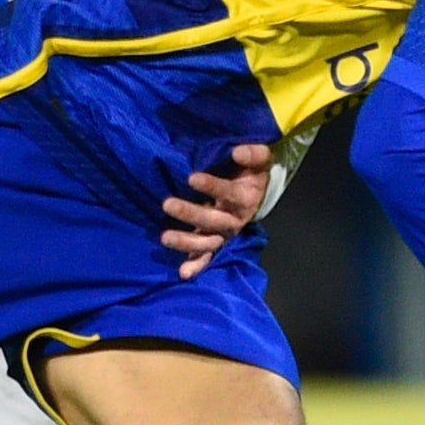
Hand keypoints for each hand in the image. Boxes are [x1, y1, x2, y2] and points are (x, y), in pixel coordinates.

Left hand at [162, 142, 273, 277]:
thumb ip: (254, 154)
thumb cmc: (252, 173)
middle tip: (167, 203)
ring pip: (207, 242)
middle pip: (213, 220)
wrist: (257, 191)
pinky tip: (182, 273)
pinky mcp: (216, 242)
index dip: (212, 187)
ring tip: (164, 237)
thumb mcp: (260, 161)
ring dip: (186, 242)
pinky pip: (207, 257)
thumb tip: (238, 151)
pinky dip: (196, 266)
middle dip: (190, 213)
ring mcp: (224, 234)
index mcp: (245, 198)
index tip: (192, 178)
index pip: (229, 193)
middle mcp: (235, 220)